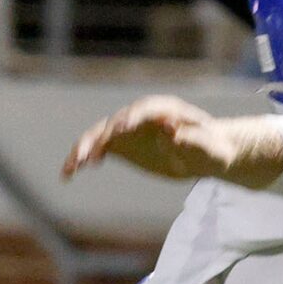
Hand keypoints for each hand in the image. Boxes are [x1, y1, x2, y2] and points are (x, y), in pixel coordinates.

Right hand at [64, 96, 282, 186]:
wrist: (206, 154)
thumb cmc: (213, 149)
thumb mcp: (209, 147)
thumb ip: (192, 138)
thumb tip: (172, 132)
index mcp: (164, 110)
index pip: (143, 110)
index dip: (131, 117)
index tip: (120, 129)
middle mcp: (141, 117)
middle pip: (114, 122)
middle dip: (99, 137)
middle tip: (86, 154)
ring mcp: (129, 131)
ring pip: (100, 136)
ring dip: (83, 150)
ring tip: (71, 168)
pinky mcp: (123, 146)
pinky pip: (98, 149)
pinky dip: (83, 159)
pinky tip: (69, 173)